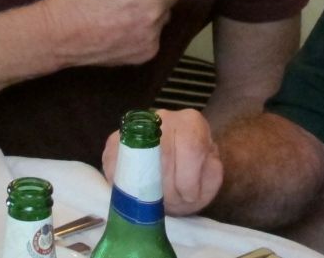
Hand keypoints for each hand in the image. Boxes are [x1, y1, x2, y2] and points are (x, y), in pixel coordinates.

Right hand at [102, 108, 222, 215]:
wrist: (175, 166)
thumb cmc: (194, 174)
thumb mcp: (210, 178)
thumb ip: (210, 179)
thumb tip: (191, 185)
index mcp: (191, 124)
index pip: (191, 147)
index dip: (188, 180)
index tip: (188, 197)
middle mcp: (163, 119)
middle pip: (161, 153)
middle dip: (164, 188)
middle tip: (168, 203)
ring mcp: (137, 128)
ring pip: (135, 157)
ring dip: (141, 186)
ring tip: (151, 198)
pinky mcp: (115, 140)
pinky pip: (112, 160)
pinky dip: (120, 181)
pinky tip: (132, 190)